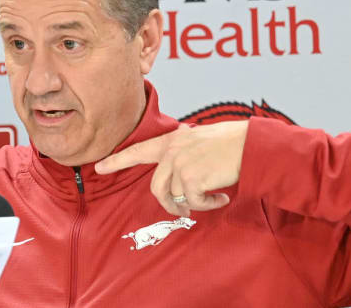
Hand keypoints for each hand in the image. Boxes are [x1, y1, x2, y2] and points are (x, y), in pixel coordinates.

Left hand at [95, 121, 248, 215]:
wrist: (251, 145)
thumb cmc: (231, 143)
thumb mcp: (200, 139)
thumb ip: (184, 149)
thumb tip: (177, 164)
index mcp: (172, 141)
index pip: (139, 150)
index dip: (117, 160)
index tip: (98, 166)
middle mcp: (172, 151)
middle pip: (156, 187)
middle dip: (169, 203)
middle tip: (183, 210)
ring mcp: (181, 164)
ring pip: (175, 197)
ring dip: (193, 204)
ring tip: (211, 199)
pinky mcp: (192, 178)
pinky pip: (192, 203)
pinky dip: (207, 205)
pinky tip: (220, 198)